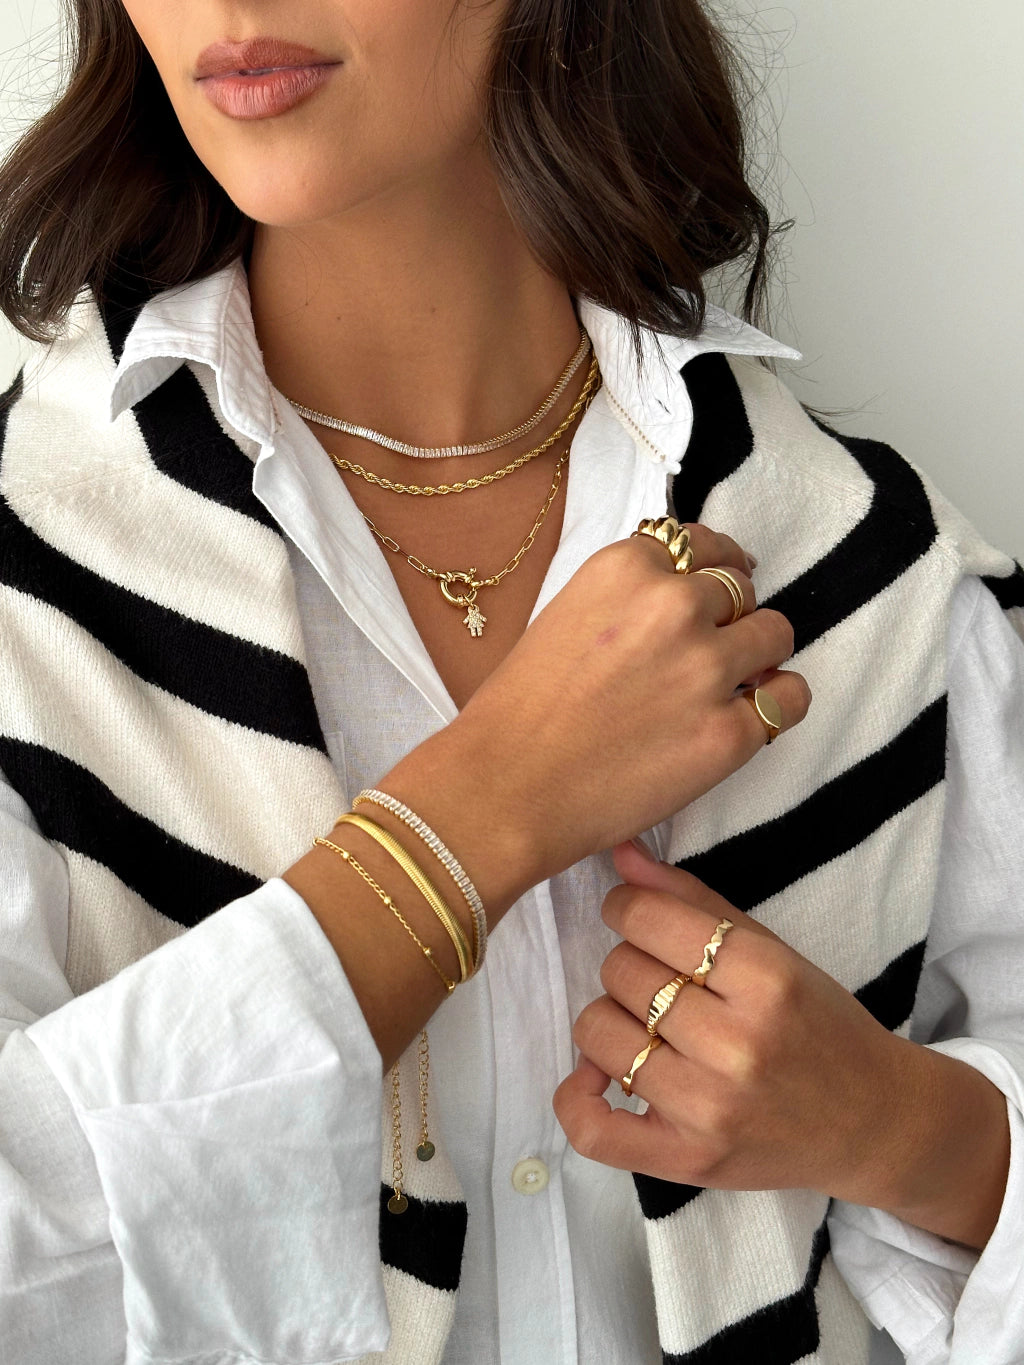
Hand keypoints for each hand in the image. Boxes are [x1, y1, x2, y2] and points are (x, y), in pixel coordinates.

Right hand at [385, 523, 810, 911]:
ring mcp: (707, 668)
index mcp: (626, 567)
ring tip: (736, 684)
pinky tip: (752, 719)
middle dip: (731, 617)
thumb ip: (626, 598)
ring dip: (760, 656)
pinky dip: (779, 705)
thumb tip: (685, 600)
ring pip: (776, 633)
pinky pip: (791, 699)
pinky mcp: (729, 732)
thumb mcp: (565, 615)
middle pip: (741, 587)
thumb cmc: (518, 712)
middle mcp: (674, 605)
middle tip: (710, 651)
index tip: (717, 590)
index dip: (714, 568)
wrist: (503, 789)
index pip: (702, 544)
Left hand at [554, 843, 924, 1205]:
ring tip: (644, 1025)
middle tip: (659, 980)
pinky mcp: (688, 1159)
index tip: (634, 915)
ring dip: (609, 1019)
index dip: (626, 907)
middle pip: (621, 973)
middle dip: (630, 965)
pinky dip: (576, 1096)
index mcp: (765, 977)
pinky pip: (593, 1129)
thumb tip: (620, 852)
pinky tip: (596, 1074)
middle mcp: (737, 1044)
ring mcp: (710, 1108)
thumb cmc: (820, 1024)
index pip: (649, 919)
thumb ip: (691, 899)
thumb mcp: (771, 949)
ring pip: (599, 1033)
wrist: (873, 1122)